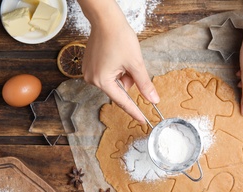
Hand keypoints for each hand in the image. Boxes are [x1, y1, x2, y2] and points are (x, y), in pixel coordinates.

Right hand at [78, 0, 159, 122]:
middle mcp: (92, 79)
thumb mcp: (136, 64)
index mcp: (102, 81)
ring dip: (122, 74)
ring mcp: (89, 72)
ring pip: (114, 82)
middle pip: (119, 90)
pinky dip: (116, 69)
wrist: (106, 20)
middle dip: (128, 79)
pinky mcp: (90, 66)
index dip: (134, 111)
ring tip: (121, 57)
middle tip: (130, 64)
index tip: (142, 120)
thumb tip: (153, 100)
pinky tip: (115, 56)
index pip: (122, 101)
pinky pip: (108, 75)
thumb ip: (144, 85)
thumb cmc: (119, 38)